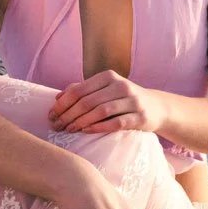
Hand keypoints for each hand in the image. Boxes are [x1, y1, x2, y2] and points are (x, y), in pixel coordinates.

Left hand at [48, 70, 166, 135]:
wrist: (157, 107)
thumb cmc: (123, 99)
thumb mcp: (105, 90)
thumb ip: (83, 91)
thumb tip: (58, 98)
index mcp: (108, 77)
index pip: (79, 90)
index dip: (62, 104)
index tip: (51, 115)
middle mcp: (120, 86)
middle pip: (87, 101)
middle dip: (68, 115)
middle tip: (56, 126)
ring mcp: (132, 101)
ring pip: (101, 111)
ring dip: (81, 122)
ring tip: (69, 130)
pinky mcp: (141, 117)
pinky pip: (116, 123)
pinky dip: (99, 127)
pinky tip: (87, 131)